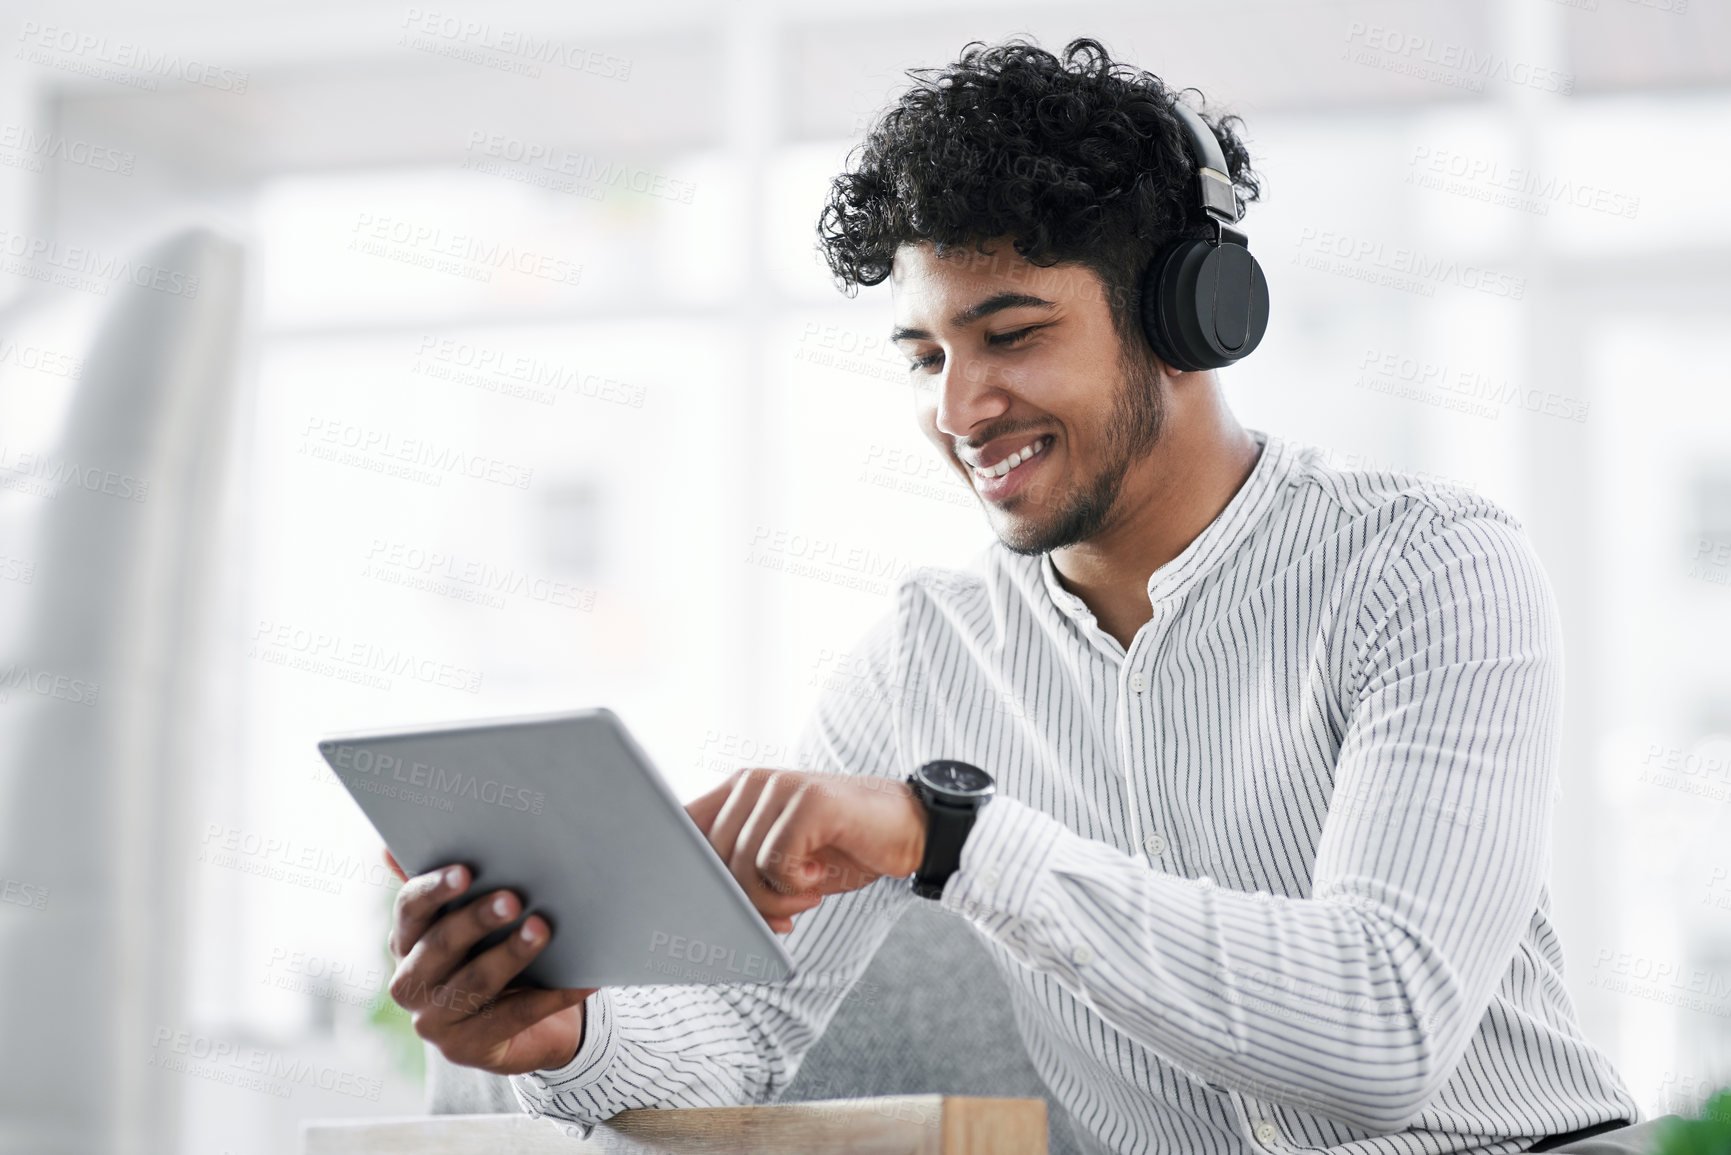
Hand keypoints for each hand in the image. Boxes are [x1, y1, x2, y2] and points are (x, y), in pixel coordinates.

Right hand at [383, 850, 595, 1073]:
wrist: (525, 1027)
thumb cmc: (494, 955)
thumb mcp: (471, 923)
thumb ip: (446, 888)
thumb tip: (392, 848)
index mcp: (406, 942)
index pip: (410, 910)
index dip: (434, 890)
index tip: (466, 871)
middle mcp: (410, 983)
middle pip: (440, 945)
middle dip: (477, 920)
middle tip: (513, 898)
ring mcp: (435, 1021)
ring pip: (474, 983)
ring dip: (511, 954)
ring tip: (542, 929)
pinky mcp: (467, 1050)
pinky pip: (515, 1016)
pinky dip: (552, 995)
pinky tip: (582, 977)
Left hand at [685, 770, 926, 932]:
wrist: (909, 832)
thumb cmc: (843, 851)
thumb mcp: (783, 865)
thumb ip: (741, 872)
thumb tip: (700, 910)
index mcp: (738, 793)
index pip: (682, 829)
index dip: (686, 873)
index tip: (711, 910)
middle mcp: (753, 782)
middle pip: (710, 858)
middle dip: (741, 902)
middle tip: (781, 917)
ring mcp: (781, 786)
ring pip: (741, 864)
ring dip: (773, 899)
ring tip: (806, 896)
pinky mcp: (810, 800)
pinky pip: (775, 861)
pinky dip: (795, 886)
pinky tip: (819, 879)